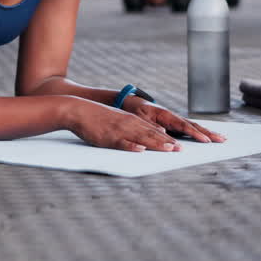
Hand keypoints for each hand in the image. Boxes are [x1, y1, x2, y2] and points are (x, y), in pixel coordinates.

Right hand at [69, 101, 184, 151]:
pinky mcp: (108, 137)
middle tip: (181, 150)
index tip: (180, 146)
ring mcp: (119, 131)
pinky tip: (140, 150)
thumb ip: (133, 127)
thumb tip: (147, 136)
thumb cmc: (98, 117)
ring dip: (155, 143)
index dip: (168, 139)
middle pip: (151, 135)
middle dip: (167, 143)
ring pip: (141, 138)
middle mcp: (129, 124)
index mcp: (132, 120)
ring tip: (168, 149)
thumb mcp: (119, 119)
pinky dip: (131, 146)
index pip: (154, 131)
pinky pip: (122, 143)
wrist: (79, 110)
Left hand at [125, 97, 225, 143]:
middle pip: (194, 125)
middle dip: (209, 132)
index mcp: (166, 115)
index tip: (206, 140)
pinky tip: (209, 137)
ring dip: (208, 133)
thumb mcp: (140, 118)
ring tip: (222, 138)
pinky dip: (200, 133)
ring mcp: (175, 121)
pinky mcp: (174, 125)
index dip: (195, 133)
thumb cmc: (136, 111)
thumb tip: (163, 132)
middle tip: (223, 139)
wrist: (132, 104)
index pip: (184, 125)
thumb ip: (151, 125)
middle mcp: (173, 117)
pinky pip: (189, 129)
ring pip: (194, 127)